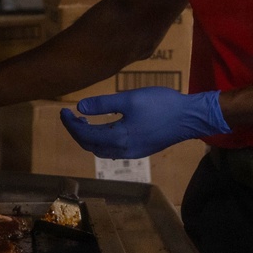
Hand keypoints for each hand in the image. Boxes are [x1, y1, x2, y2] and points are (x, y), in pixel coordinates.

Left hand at [59, 87, 229, 158]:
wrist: (190, 117)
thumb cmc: (161, 105)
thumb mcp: (129, 99)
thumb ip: (103, 104)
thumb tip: (80, 107)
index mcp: (118, 138)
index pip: (84, 135)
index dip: (70, 123)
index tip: (62, 110)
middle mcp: (123, 151)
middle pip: (90, 146)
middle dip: (76, 131)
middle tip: (69, 116)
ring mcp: (133, 153)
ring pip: (102, 150)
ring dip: (88, 138)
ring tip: (83, 121)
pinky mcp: (141, 150)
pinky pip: (113, 150)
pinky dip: (102, 140)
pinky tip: (103, 129)